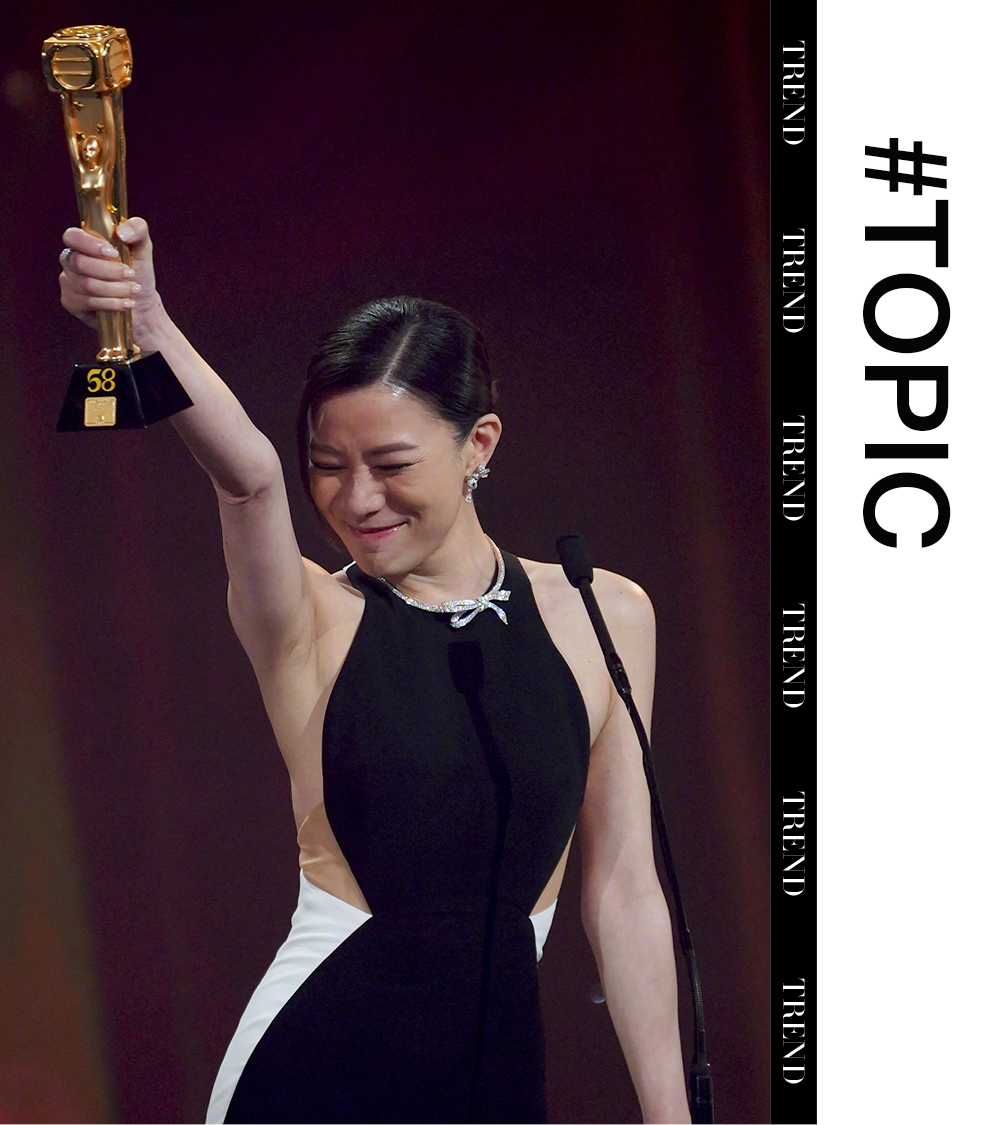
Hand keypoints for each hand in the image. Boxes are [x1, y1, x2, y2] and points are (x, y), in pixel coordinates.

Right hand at [59, 217, 164, 352]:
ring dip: (116, 289)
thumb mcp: (143, 248)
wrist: (142, 303)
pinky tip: (125, 303)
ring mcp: (68, 282)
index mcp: (84, 243)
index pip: (72, 237)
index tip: (114, 253)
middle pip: (80, 263)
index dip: (91, 245)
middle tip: (130, 274)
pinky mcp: (71, 302)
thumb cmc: (138, 273)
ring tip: (133, 290)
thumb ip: (137, 229)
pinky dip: (112, 303)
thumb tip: (122, 232)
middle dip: (111, 271)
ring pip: (87, 285)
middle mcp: (71, 260)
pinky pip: (87, 302)